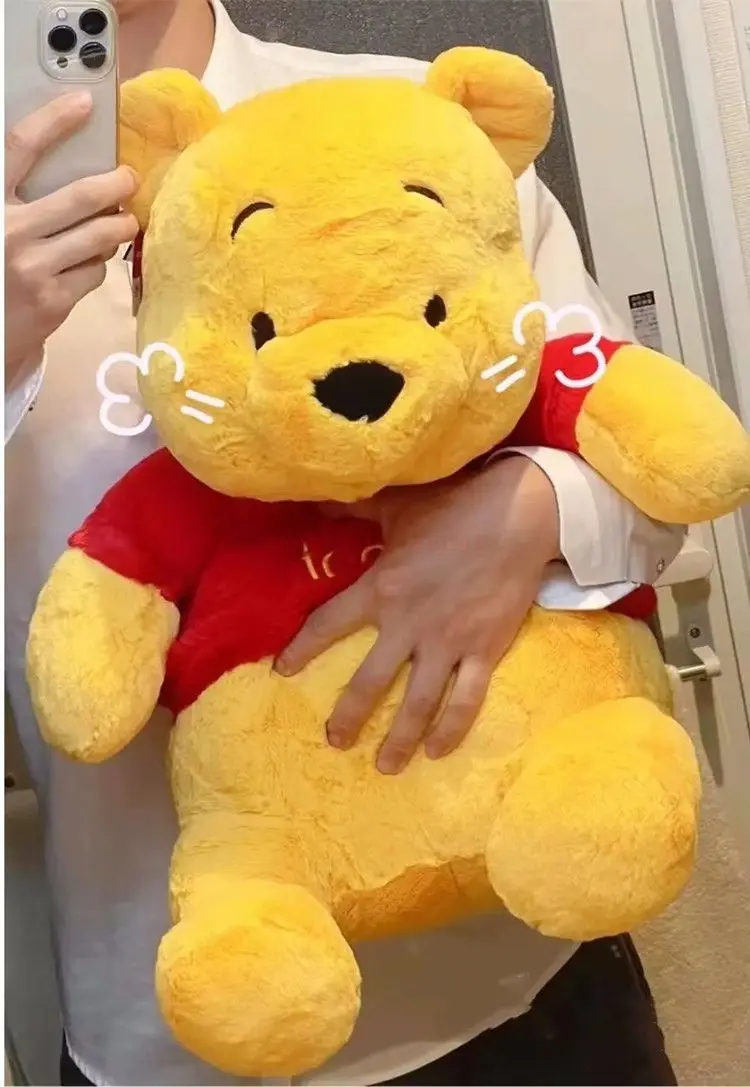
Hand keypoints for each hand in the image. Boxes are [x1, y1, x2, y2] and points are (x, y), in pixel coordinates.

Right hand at [5, 93, 138, 387]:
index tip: (85, 102)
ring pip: (98, 237)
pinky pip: (94, 272)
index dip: (55, 120)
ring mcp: (33, 268)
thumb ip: (17, 193)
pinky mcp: (53, 301)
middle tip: (129, 178)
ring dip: (120, 227)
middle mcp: (9, 230)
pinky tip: (91, 261)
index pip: (20, 146)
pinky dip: (98, 263)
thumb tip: (69, 165)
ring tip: (125, 223)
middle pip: (81, 196)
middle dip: (116, 184)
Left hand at [276, 456, 559, 772]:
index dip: (302, 650)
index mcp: (381, 588)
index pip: (328, 624)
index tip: (282, 672)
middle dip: (349, 716)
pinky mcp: (484, 650)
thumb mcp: (397, 504)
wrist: (518, 514)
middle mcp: (408, 624)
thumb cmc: (454, 506)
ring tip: (385, 766)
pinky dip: (452, 729)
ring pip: (417, 703)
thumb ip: (353, 507)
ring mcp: (448, 642)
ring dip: (399, 739)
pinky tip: (437, 752)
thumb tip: (315, 496)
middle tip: (335, 742)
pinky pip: (466, 700)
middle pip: (369, 682)